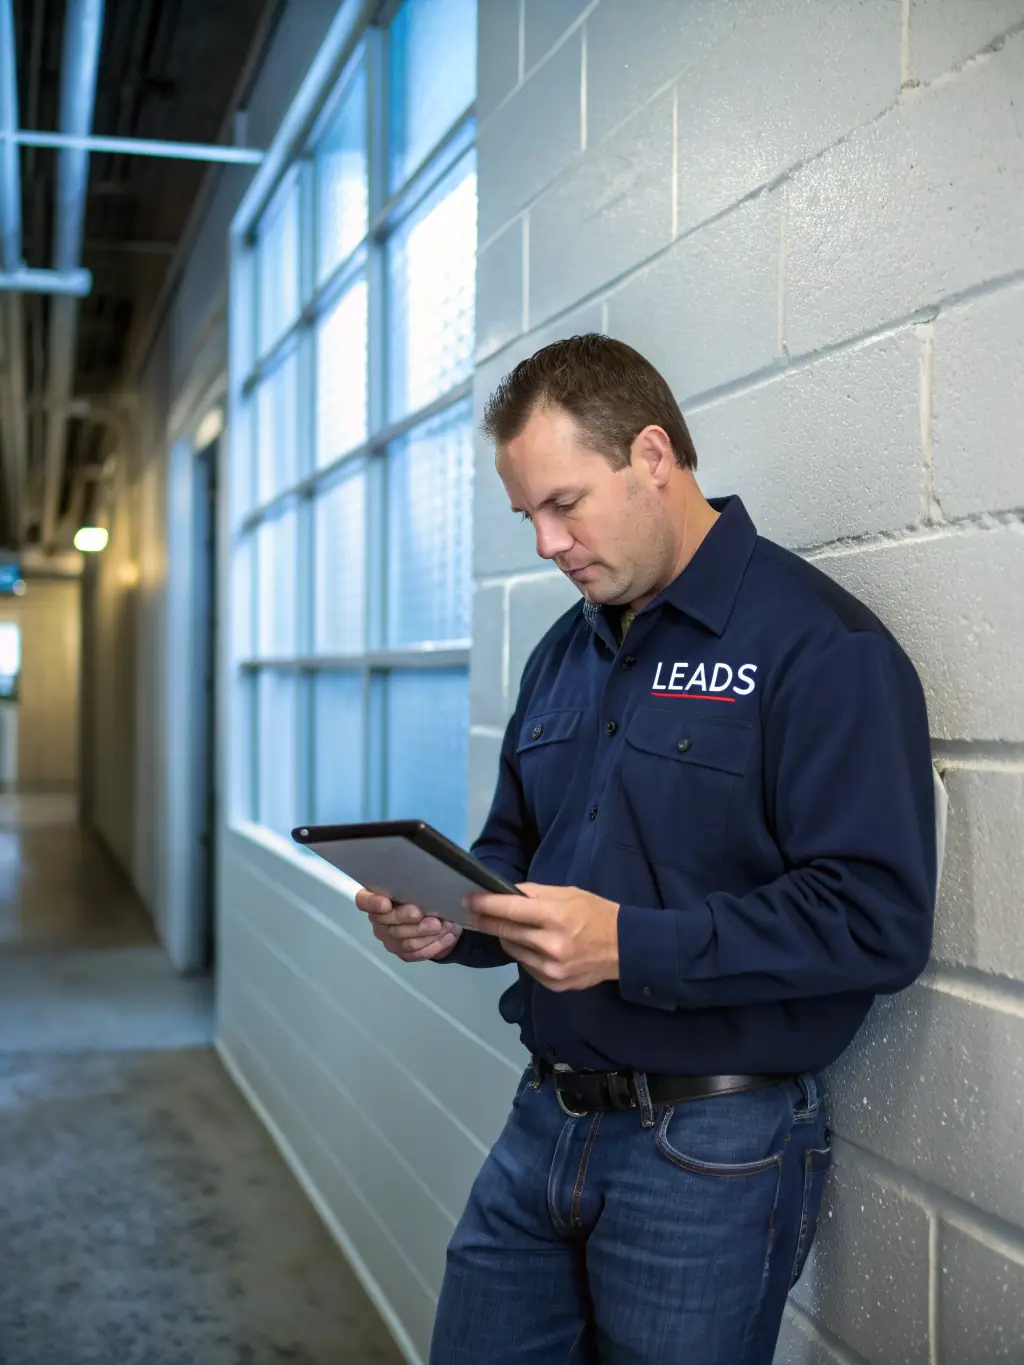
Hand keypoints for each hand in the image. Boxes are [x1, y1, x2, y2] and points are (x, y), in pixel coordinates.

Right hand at [355, 889, 461, 962]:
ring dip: (426, 933)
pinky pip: (416, 953)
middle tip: (424, 913)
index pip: (364, 900)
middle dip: (407, 917)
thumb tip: (436, 887)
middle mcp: (379, 920)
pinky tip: (447, 936)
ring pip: (405, 940)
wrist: (441, 919)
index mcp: (378, 898)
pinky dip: (435, 944)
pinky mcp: (403, 953)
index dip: (372, 903)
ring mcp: (390, 939)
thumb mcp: (424, 886)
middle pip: (387, 922)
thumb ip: (421, 886)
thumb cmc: (428, 895)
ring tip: (444, 925)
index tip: (386, 903)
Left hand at [466, 883, 619, 990]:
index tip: (468, 899)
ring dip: (507, 937)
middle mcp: (551, 945)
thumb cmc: (596, 913)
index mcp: (556, 917)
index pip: (509, 910)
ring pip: (512, 950)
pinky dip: (524, 953)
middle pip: (505, 931)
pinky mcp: (553, 984)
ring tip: (513, 927)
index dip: (485, 904)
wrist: (625, 948)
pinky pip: (525, 965)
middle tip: (474, 912)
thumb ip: (535, 894)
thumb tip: (504, 893)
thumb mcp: (569, 893)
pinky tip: (533, 945)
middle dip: (487, 920)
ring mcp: (551, 969)